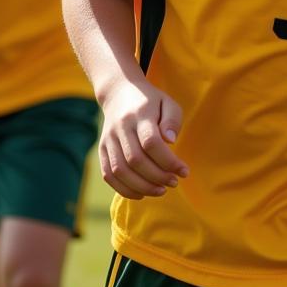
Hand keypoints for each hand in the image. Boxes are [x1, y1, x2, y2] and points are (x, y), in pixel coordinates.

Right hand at [99, 80, 188, 200]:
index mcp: (139, 113)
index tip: (184, 171)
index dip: (168, 161)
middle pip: (136, 159)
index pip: (151, 142)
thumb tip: (171, 141)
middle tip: (174, 182)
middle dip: (157, 177)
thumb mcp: (168, 103)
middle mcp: (121, 127)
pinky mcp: (102, 150)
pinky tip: (142, 193)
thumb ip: (172, 120)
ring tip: (161, 191)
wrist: (119, 93)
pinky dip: (125, 189)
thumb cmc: (150, 101)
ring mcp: (108, 139)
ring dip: (142, 186)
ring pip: (120, 170)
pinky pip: (109, 175)